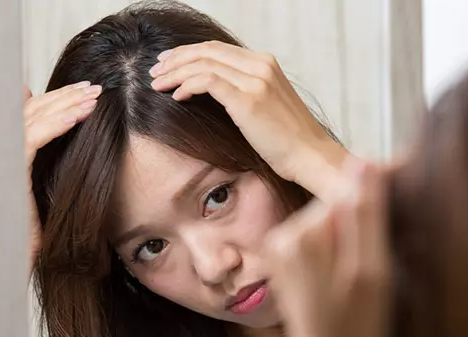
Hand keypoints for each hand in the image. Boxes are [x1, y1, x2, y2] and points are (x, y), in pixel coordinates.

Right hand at [23, 81, 101, 265]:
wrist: (14, 259)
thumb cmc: (34, 233)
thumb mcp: (49, 194)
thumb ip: (57, 169)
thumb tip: (72, 147)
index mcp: (15, 157)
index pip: (34, 119)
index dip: (58, 103)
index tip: (85, 95)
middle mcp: (5, 154)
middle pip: (33, 113)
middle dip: (65, 97)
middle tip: (93, 88)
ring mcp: (4, 161)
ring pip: (33, 119)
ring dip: (65, 104)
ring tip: (92, 96)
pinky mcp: (9, 172)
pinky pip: (33, 139)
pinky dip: (57, 123)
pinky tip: (80, 115)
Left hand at [149, 41, 348, 199]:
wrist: (311, 156)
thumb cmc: (290, 141)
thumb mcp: (269, 107)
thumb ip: (247, 91)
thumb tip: (217, 92)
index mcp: (266, 64)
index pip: (218, 49)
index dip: (189, 53)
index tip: (170, 62)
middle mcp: (261, 66)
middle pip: (207, 51)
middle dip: (176, 58)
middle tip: (155, 70)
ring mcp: (256, 81)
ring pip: (203, 64)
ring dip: (175, 72)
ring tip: (157, 83)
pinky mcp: (248, 99)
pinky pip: (207, 82)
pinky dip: (187, 85)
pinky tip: (177, 96)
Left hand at [265, 159, 392, 336]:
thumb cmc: (357, 336)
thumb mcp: (371, 273)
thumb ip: (366, 214)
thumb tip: (364, 161)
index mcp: (302, 235)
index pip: (350, 191)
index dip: (384, 193)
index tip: (412, 198)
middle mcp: (285, 237)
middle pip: (340, 206)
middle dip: (369, 219)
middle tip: (394, 250)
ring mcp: (284, 253)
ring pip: (334, 224)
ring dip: (359, 236)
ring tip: (377, 269)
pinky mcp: (289, 267)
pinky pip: (324, 243)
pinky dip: (346, 251)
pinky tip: (360, 276)